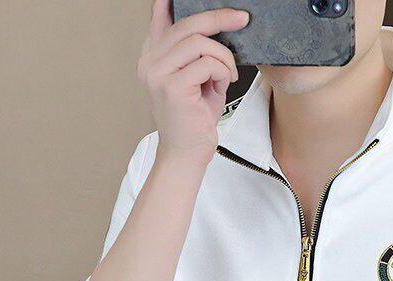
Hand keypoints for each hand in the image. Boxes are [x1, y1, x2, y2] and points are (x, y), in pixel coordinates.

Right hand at [138, 0, 249, 165]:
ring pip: (200, 43)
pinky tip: (223, 84)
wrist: (187, 154)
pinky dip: (223, 71)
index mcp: (154, 57)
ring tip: (228, 75)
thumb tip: (220, 27)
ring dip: (224, 57)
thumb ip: (201, 55)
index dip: (171, 2)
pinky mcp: (172, 86)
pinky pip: (207, 63)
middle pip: (187, 25)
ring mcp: (158, 73)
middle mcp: (150, 62)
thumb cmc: (194, 120)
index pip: (161, 18)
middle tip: (241, 19)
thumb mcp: (199, 80)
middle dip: (219, 18)